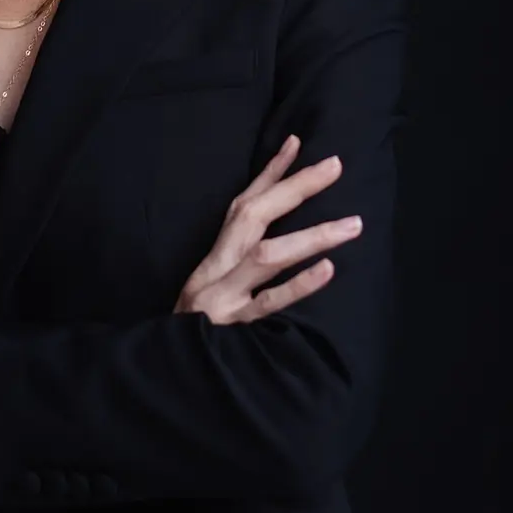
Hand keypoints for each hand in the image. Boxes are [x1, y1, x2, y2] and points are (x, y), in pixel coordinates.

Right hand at [173, 135, 362, 323]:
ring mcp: (223, 296)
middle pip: (253, 216)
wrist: (159, 370)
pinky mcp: (232, 328)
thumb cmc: (193, 330)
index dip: (269, 173)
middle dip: (295, 187)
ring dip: (311, 236)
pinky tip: (327, 270)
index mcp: (213, 258)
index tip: (297, 142)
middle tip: (335, 165)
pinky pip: (268, 303)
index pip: (242, 205)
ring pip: (267, 256)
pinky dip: (298, 285)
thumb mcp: (209, 287)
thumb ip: (237, 261)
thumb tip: (271, 238)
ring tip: (353, 225)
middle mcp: (216, 269)